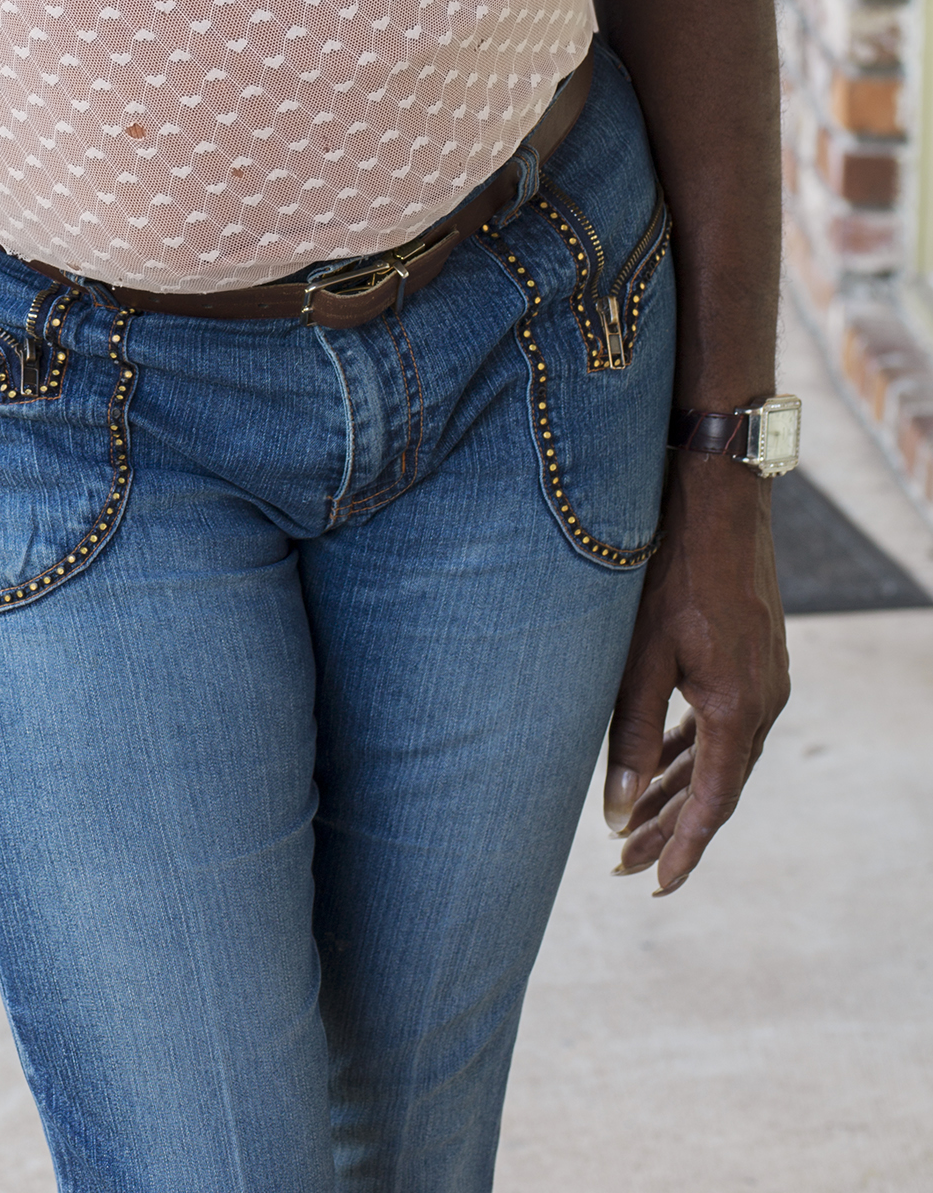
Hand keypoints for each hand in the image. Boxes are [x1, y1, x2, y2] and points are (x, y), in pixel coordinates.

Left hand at [602, 451, 787, 892]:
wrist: (720, 494)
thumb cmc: (672, 567)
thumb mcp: (642, 652)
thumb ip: (630, 733)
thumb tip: (617, 811)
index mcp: (739, 711)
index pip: (711, 805)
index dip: (681, 849)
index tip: (653, 886)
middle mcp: (763, 703)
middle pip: (715, 787)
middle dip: (670, 828)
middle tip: (624, 868)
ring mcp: (763, 679)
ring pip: (718, 755)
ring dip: (679, 789)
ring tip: (635, 825)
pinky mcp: (754, 657)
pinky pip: (723, 721)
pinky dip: (692, 748)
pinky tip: (665, 759)